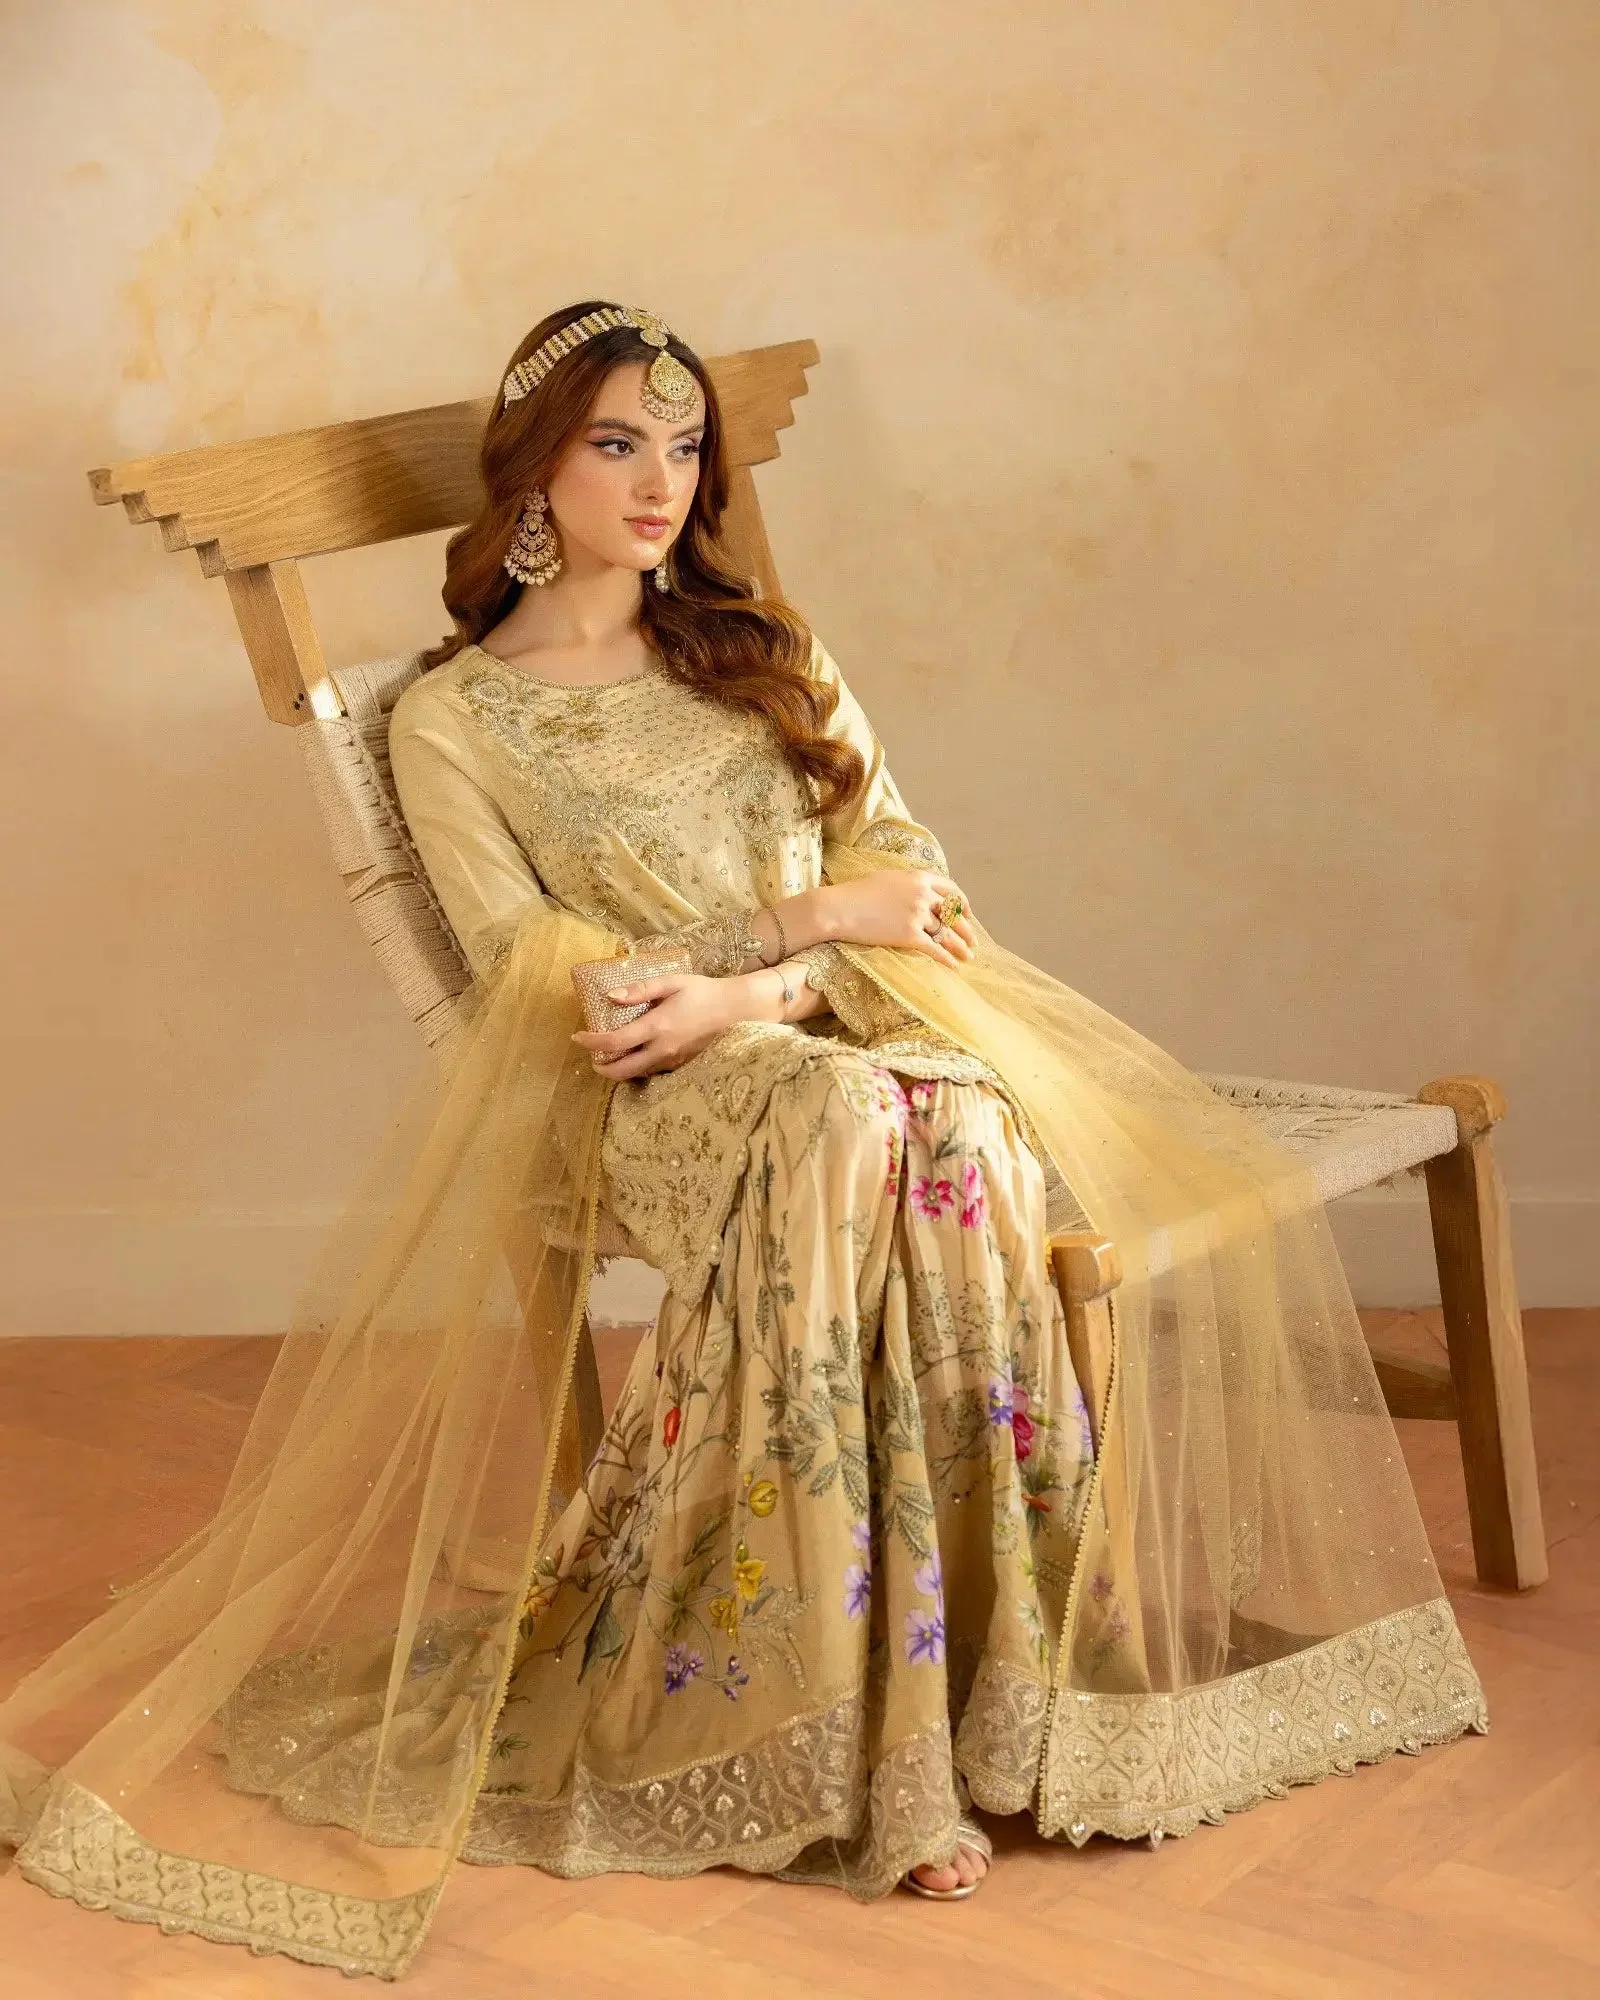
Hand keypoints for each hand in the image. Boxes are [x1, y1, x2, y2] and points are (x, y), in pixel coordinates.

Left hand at [572, 971, 743, 1080]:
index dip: (592, 1042)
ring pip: (637, 1074)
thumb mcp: (671, 982)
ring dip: (619, 1069)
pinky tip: (637, 1053)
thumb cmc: (703, 992)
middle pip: (622, 1071)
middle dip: (601, 1068)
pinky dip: (637, 1066)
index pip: (615, 1042)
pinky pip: (652, 1071)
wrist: (737, 1010)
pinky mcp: (681, 1065)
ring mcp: (672, 1061)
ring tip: (612, 1054)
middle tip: (592, 1057)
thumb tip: (610, 996)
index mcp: (656, 1027)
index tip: (578, 1037)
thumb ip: (639, 990)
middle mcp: (662, 1049)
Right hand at [819, 871, 976, 968]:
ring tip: (967, 957)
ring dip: (960, 947)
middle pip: (954, 913)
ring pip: (947, 933)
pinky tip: (953, 965)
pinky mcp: (909, 935)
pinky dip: (946, 958)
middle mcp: (923, 894)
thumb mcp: (888, 878)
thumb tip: (920, 892)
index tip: (967, 914)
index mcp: (919, 877)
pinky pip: (934, 948)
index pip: (951, 890)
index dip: (963, 904)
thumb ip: (909, 884)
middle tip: (973, 941)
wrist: (838, 908)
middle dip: (966, 929)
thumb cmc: (856, 893)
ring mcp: (917, 914)